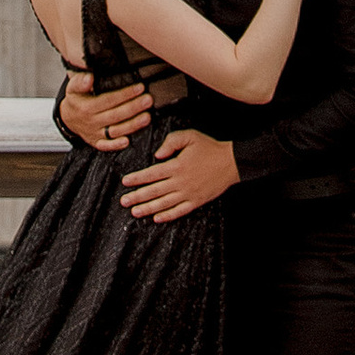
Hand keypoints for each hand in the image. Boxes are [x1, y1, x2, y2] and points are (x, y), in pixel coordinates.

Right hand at [57, 67, 151, 154]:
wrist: (68, 119)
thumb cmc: (76, 100)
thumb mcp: (73, 87)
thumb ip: (81, 82)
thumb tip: (90, 78)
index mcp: (86, 107)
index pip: (109, 100)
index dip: (125, 94)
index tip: (140, 87)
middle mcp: (91, 122)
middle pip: (115, 115)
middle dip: (134, 108)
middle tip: (148, 100)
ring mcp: (95, 134)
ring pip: (115, 131)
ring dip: (132, 125)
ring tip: (147, 117)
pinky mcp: (97, 143)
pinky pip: (107, 146)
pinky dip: (116, 145)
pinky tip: (128, 141)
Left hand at [119, 127, 240, 221]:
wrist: (230, 162)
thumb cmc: (209, 147)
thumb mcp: (190, 136)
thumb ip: (171, 142)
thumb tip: (157, 155)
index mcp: (177, 166)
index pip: (152, 174)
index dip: (137, 178)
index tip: (125, 182)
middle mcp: (180, 182)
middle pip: (154, 191)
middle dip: (137, 196)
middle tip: (123, 201)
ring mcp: (188, 194)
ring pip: (164, 203)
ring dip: (147, 208)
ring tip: (134, 212)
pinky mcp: (196, 201)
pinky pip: (179, 211)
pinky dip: (167, 216)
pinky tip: (157, 218)